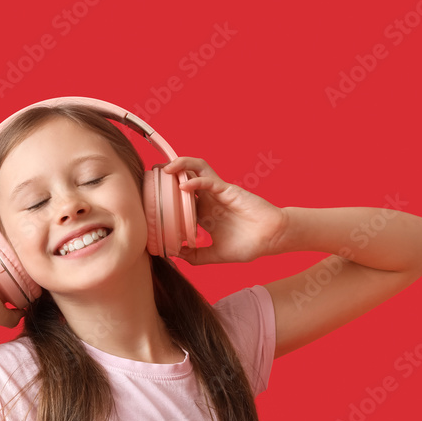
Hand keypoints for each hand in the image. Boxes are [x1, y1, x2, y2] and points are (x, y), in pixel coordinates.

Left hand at [161, 157, 287, 264]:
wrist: (272, 240)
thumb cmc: (249, 245)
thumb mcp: (215, 254)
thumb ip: (196, 255)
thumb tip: (174, 255)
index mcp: (205, 213)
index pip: (180, 198)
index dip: (165, 196)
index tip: (149, 199)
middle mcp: (209, 199)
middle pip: (185, 177)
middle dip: (168, 173)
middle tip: (152, 175)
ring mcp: (218, 193)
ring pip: (197, 169)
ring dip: (181, 165)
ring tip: (165, 169)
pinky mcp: (228, 190)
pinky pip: (209, 180)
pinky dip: (195, 181)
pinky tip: (184, 186)